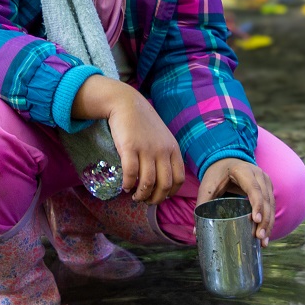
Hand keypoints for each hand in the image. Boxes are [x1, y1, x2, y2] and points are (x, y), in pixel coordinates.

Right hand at [72, 76, 184, 204]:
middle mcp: (162, 150)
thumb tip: (163, 181)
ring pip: (147, 182)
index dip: (170, 193)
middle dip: (155, 199)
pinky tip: (125, 186)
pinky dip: (128, 184)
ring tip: (135, 196)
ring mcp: (146, 149)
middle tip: (146, 201)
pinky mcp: (129, 147)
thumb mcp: (162, 137)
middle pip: (164, 185)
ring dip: (141, 195)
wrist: (127, 103)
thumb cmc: (144, 123)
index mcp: (173, 149)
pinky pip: (130, 173)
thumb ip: (166, 155)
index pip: (178, 179)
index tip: (161, 196)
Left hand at [196, 158, 273, 246]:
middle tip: (259, 237)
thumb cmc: (216, 174)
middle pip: (265, 198)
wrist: (225, 161)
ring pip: (271, 204)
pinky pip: (271, 205)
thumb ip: (202, 206)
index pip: (254, 188)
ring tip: (263, 242)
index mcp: (243, 171)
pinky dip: (269, 220)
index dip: (257, 204)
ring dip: (269, 223)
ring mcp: (265, 180)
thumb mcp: (207, 187)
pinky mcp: (267, 188)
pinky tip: (265, 234)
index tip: (255, 220)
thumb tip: (195, 233)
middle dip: (264, 219)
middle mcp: (258, 174)